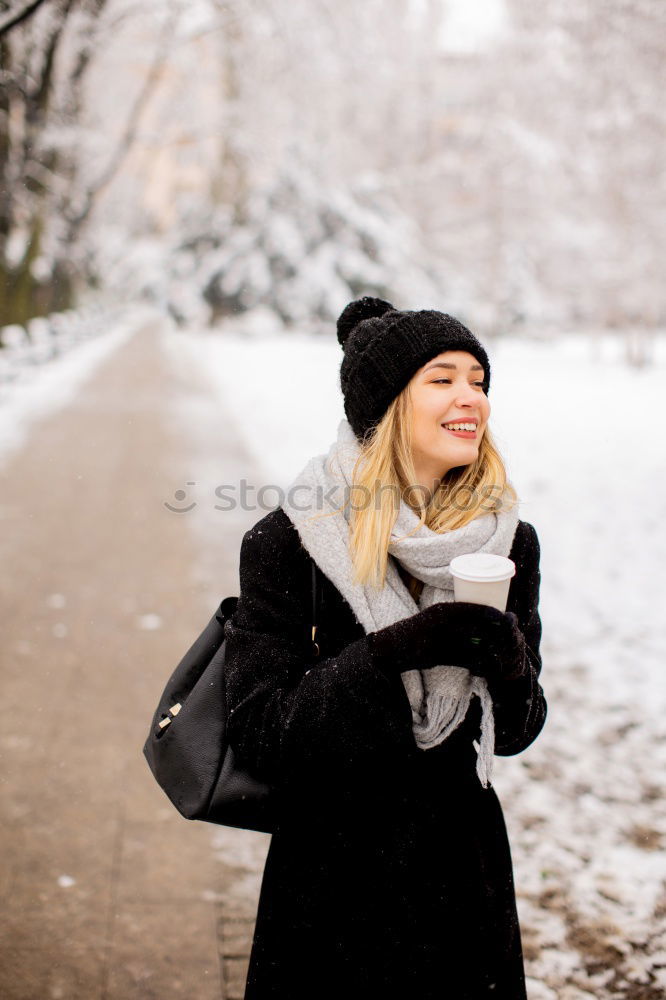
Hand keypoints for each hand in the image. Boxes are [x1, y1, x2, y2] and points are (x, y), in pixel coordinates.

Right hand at [368, 600, 525, 679]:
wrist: (394, 646)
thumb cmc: (420, 629)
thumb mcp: (436, 615)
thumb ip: (456, 616)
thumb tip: (486, 616)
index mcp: (442, 609)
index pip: (474, 609)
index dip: (493, 614)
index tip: (506, 617)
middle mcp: (441, 623)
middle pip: (478, 628)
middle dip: (497, 634)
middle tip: (510, 639)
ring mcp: (438, 640)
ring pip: (474, 647)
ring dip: (491, 652)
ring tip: (502, 656)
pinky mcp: (437, 657)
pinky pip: (464, 662)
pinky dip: (478, 664)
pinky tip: (486, 666)